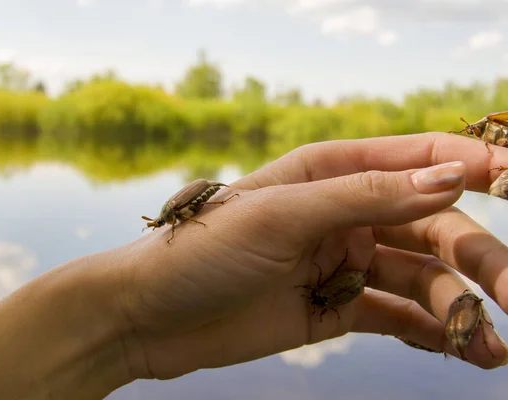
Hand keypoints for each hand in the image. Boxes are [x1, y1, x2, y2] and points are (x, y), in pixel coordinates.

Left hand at [107, 131, 507, 380]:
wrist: (150, 316)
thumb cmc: (201, 251)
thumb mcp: (281, 214)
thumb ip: (365, 195)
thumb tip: (451, 177)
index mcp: (328, 172)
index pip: (414, 159)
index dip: (470, 166)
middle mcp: (342, 213)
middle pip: (429, 226)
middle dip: (477, 256)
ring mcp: (341, 262)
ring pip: (420, 277)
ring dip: (459, 306)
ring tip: (492, 343)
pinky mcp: (335, 308)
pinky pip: (396, 316)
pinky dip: (431, 332)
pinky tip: (467, 351)